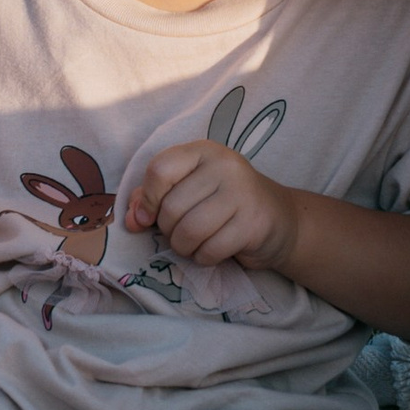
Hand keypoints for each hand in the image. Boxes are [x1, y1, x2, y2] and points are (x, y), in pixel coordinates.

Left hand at [125, 141, 296, 273]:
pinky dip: (204, 258)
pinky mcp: (253, 223)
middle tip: (182, 232)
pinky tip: (214, 250)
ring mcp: (242, 192)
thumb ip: (154, 198)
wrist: (278, 218)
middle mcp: (224, 165)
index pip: (160, 169)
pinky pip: (211, 249)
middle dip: (169, 230)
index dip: (148, 199)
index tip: (149, 216)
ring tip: (195, 243)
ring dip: (184, 247)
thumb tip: (131, 220)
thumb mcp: (189, 190)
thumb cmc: (223, 204)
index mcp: (202, 151)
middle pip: (172, 207)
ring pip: (189, 231)